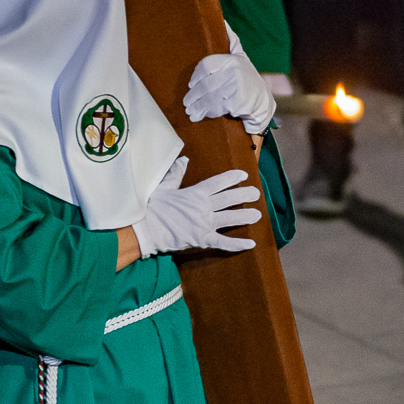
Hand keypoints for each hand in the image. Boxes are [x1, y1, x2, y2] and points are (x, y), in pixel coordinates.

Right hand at [131, 157, 262, 256]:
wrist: (145, 228)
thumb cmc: (152, 208)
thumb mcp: (164, 187)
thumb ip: (176, 173)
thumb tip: (183, 159)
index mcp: (195, 193)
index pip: (218, 182)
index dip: (232, 178)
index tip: (243, 176)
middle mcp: (203, 207)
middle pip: (229, 199)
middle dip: (244, 195)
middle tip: (256, 193)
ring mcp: (204, 223)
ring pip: (230, 218)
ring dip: (245, 216)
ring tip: (258, 214)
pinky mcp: (202, 239)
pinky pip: (223, 242)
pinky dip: (238, 244)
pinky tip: (251, 243)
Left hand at [184, 50, 276, 133]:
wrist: (263, 103)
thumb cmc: (248, 79)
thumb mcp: (242, 59)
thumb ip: (232, 42)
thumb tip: (224, 22)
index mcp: (233, 60)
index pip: (206, 65)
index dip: (196, 76)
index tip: (190, 84)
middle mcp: (235, 72)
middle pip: (206, 84)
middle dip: (194, 96)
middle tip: (186, 103)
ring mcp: (236, 87)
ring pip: (209, 97)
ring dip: (197, 106)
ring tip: (190, 111)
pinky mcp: (237, 103)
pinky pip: (216, 108)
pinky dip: (207, 113)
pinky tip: (200, 116)